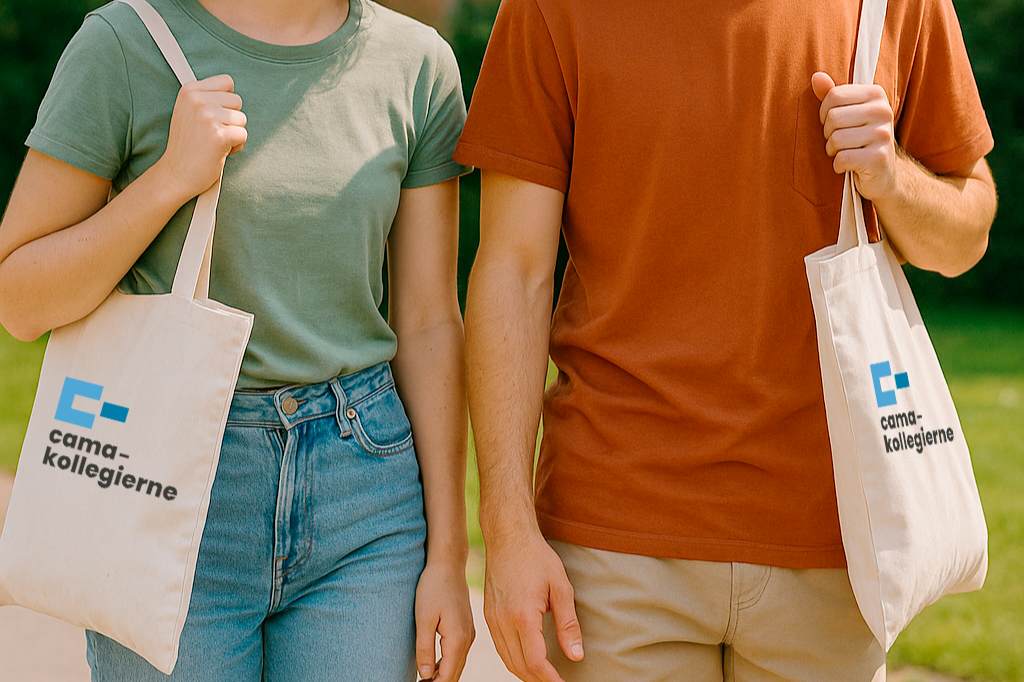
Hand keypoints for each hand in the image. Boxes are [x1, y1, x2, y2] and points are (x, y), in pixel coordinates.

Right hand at [153, 74, 247, 202]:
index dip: (227, 101)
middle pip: (237, 100)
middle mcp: (197, 100)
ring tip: (216, 142)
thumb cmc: (187, 145)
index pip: (227, 82)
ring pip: (242, 118)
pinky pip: (243, 135)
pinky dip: (236, 146)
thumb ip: (207, 97)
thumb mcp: (188, 111)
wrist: (176, 173)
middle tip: (213, 133)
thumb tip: (231, 89)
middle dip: (231, 119)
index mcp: (190, 90)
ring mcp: (207, 116)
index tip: (215, 116)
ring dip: (234, 133)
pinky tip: (221, 151)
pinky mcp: (219, 135)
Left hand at [414, 558, 474, 680]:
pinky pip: (458, 654)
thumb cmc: (433, 587)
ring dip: (442, 676)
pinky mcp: (466, 628)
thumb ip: (425, 648)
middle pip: (454, 674)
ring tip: (423, 681)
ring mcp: (469, 634)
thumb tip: (425, 676)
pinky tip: (432, 666)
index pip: (447, 676)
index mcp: (457, 639)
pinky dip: (447, 664)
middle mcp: (467, 639)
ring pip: (457, 665)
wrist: (448, 564)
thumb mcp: (423, 618)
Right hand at [484, 530, 582, 681]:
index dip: (550, 678)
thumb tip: (576, 655)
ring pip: (507, 659)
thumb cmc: (536, 557)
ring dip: (525, 672)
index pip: (536, 661)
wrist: (507, 536)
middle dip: (538, 680)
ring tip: (545, 676)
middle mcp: (502, 621)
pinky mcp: (488, 614)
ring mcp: (492, 619)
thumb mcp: (561, 587)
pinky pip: (500, 647)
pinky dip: (514, 660)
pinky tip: (527, 659)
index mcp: (522, 616)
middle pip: (519, 666)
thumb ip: (568, 624)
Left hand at [811, 72, 897, 201]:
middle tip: (838, 142)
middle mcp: (883, 111)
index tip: (833, 124)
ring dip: (832, 151)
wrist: (883, 173)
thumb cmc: (859, 140)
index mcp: (876, 94)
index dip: (824, 113)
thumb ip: (832, 95)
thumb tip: (816, 76)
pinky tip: (848, 166)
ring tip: (844, 152)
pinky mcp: (879, 157)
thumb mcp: (848, 114)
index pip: (834, 95)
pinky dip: (838, 165)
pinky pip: (843, 158)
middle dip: (828, 134)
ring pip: (836, 139)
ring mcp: (883, 134)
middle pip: (833, 117)